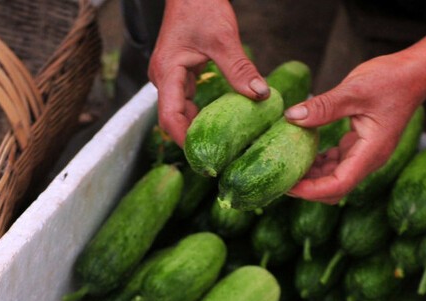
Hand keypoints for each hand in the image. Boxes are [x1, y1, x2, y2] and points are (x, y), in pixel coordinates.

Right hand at [148, 0, 268, 145]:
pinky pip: (188, 101)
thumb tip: (260, 95)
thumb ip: (240, 69)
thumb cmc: (200, 5)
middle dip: (193, 140)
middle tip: (218, 161)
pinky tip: (220, 123)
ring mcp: (171, 77)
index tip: (205, 159)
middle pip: (173, 120)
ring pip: (181, 112)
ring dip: (198, 128)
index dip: (185, 141)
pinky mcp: (180, 73)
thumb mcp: (223, 38)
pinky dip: (202, 114)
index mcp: (167, 73)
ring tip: (221, 148)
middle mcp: (164, 78)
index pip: (170, 118)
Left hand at [284, 53, 425, 204]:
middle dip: (308, 188)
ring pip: (334, 177)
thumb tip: (291, 117)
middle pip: (335, 189)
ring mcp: (365, 154)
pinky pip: (336, 162)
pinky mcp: (360, 145)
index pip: (338, 185)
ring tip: (286, 165)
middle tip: (280, 179)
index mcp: (371, 153)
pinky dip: (319, 162)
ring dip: (312, 175)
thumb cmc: (391, 79)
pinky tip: (301, 150)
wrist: (415, 73)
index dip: (311, 190)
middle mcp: (369, 159)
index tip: (288, 186)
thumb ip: (323, 106)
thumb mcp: (354, 90)